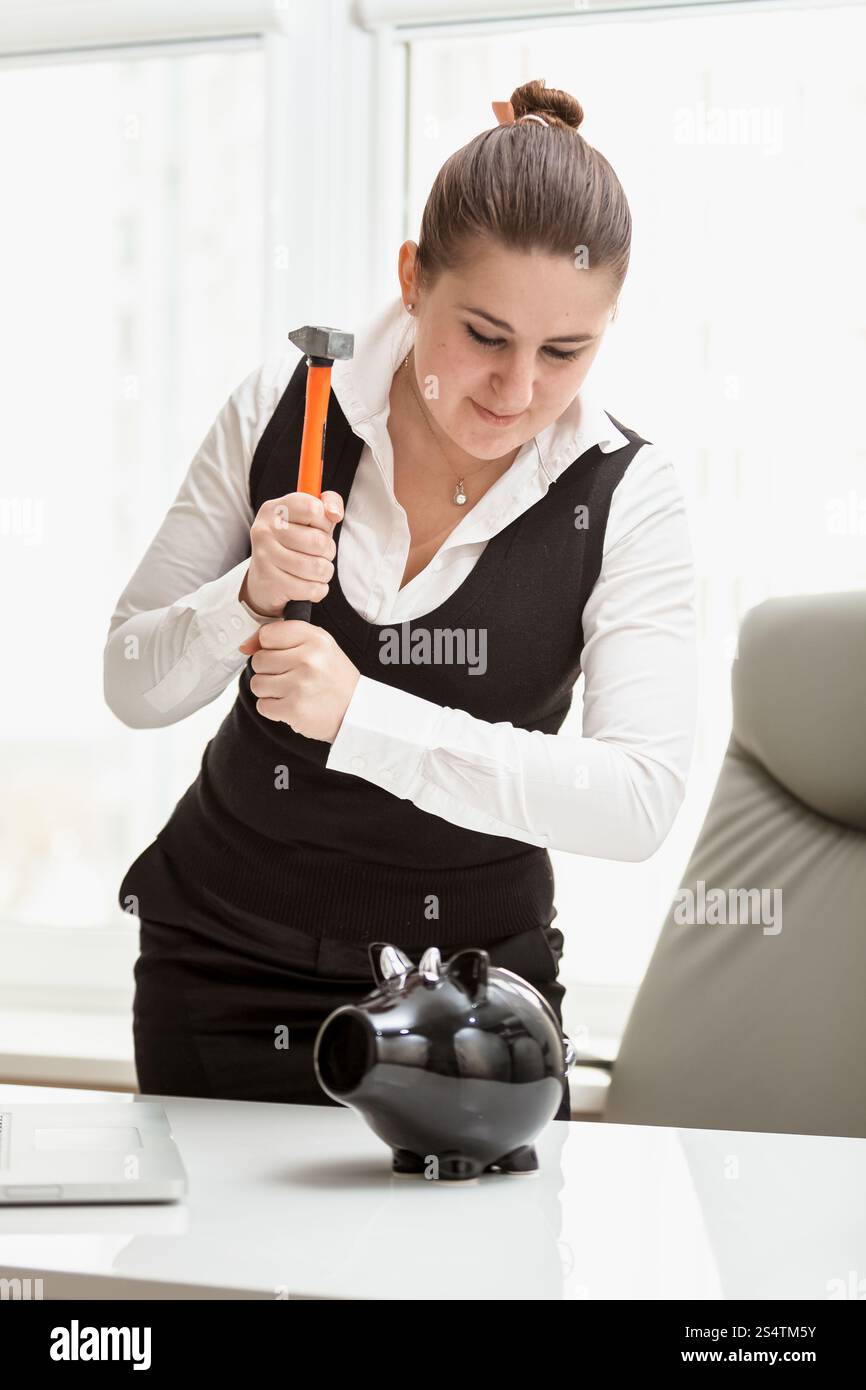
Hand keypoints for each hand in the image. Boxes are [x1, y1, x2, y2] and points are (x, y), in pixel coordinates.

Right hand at [239, 490, 342, 617]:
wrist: (264, 580)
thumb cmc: (294, 543)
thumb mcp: (310, 519)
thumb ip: (328, 502)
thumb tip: (335, 513)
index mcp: (275, 509)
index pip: (313, 508)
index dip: (325, 522)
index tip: (320, 528)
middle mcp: (265, 530)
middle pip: (318, 541)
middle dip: (329, 551)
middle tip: (321, 554)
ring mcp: (265, 557)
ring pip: (317, 567)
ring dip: (326, 571)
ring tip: (318, 569)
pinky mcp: (271, 582)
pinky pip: (311, 588)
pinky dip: (319, 589)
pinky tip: (311, 584)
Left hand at [239, 620, 360, 742]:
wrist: (356, 711)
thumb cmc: (333, 678)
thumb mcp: (318, 647)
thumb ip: (284, 637)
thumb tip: (245, 645)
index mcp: (315, 639)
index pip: (267, 634)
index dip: (269, 647)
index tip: (283, 656)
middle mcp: (308, 659)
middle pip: (258, 660)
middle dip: (269, 671)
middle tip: (290, 677)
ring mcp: (300, 684)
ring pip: (257, 683)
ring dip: (269, 691)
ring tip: (290, 692)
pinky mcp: (294, 708)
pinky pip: (262, 705)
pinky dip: (273, 708)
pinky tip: (291, 705)